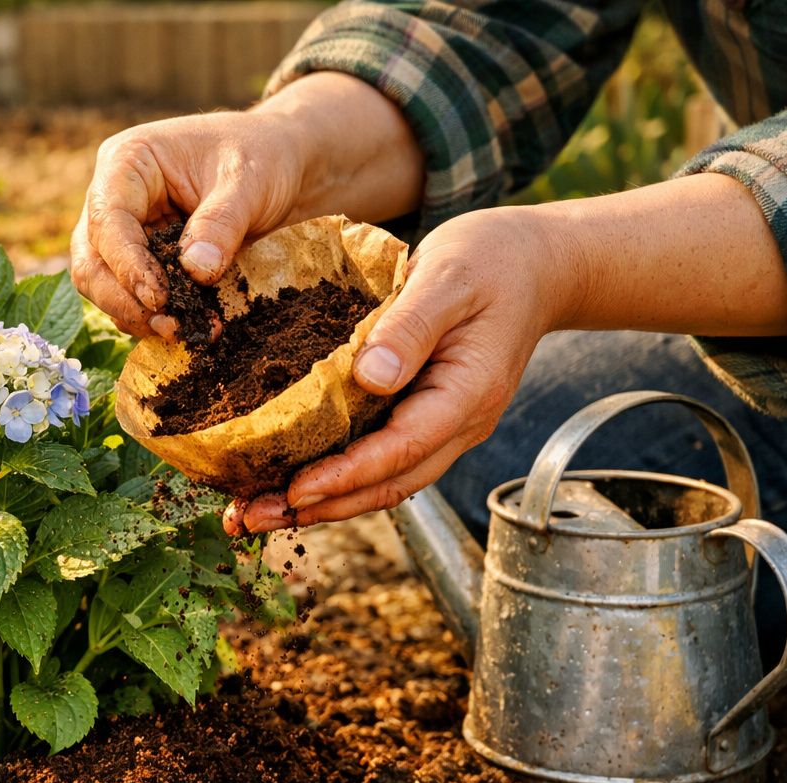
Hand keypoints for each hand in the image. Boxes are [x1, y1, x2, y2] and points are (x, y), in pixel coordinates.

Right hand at [70, 108, 313, 339]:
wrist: (283, 164)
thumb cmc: (262, 156)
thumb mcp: (248, 183)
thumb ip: (220, 224)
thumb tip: (195, 271)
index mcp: (128, 162)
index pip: (108, 220)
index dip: (127, 265)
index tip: (159, 299)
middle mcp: (115, 197)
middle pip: (91, 259)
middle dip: (123, 299)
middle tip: (168, 324)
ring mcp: (127, 230)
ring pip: (104, 284)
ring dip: (136, 314)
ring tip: (181, 330)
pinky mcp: (145, 258)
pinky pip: (133, 295)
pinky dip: (155, 316)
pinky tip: (192, 325)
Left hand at [224, 206, 571, 534]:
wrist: (536, 265)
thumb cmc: (492, 259)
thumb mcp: (449, 276)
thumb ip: (410, 326)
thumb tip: (370, 377)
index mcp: (466, 394)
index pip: (401, 450)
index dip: (346, 475)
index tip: (294, 491)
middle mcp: (458, 424)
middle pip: (387, 485)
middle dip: (319, 508)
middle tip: (250, 520)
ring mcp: (443, 428)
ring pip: (381, 482)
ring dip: (320, 503)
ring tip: (254, 514)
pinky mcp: (425, 419)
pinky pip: (379, 460)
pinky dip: (335, 477)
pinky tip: (287, 480)